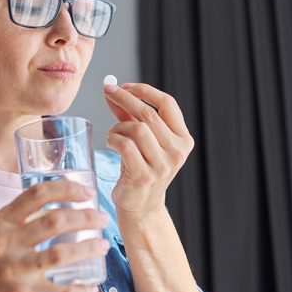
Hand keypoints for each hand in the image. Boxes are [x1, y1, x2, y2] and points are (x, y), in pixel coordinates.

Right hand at [0, 180, 109, 291]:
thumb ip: (19, 218)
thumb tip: (58, 201)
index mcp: (0, 222)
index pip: (37, 194)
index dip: (66, 188)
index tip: (87, 192)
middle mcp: (6, 243)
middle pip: (55, 221)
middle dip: (87, 218)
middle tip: (102, 219)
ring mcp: (14, 270)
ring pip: (62, 254)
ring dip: (89, 248)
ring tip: (103, 245)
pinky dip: (80, 290)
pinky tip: (91, 286)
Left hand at [103, 83, 193, 217]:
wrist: (141, 206)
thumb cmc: (140, 168)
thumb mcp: (141, 140)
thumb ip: (128, 115)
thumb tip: (112, 89)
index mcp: (183, 139)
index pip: (168, 104)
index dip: (146, 90)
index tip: (126, 85)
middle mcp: (177, 152)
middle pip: (149, 114)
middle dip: (125, 99)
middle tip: (109, 91)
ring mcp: (162, 166)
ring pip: (137, 129)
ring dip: (118, 126)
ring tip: (113, 133)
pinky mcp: (144, 176)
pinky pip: (125, 146)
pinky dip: (114, 139)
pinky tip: (112, 142)